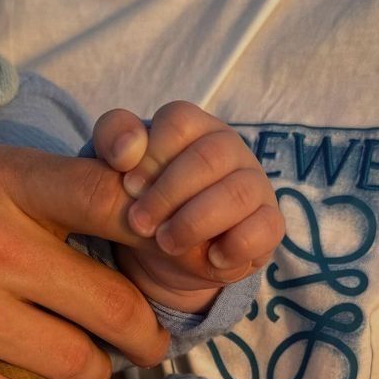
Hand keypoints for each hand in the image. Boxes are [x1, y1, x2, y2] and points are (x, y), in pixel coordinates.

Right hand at [0, 143, 168, 378]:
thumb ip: (54, 187)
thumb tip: (146, 212)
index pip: (110, 200)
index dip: (158, 233)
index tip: (167, 263)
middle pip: (115, 302)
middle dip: (144, 333)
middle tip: (148, 342)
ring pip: (82, 364)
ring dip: (99, 373)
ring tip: (93, 368)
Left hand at [92, 102, 284, 311]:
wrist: (169, 255)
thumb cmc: (145, 202)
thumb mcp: (113, 176)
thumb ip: (110, 147)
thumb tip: (126, 151)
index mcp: (192, 127)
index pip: (179, 120)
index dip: (151, 154)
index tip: (128, 187)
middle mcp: (229, 149)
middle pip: (209, 156)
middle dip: (168, 194)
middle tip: (138, 224)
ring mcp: (254, 185)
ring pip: (238, 193)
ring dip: (195, 222)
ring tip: (165, 244)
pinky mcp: (269, 224)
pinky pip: (264, 229)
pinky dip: (234, 246)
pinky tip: (209, 258)